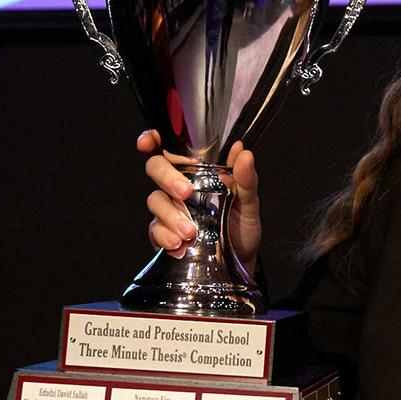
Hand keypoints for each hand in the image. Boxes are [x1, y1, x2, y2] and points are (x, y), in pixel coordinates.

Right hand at [137, 131, 262, 277]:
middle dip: (167, 177)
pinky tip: (179, 246)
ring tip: (190, 232)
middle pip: (155, 168)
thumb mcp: (249, 202)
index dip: (153, 140)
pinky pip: (155, 230)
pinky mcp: (164, 234)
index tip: (150, 141)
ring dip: (170, 214)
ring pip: (155, 200)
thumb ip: (246, 179)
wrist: (241, 259)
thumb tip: (243, 152)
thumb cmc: (241, 226)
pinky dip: (165, 237)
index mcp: (197, 172)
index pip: (169, 149)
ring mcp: (169, 210)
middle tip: (185, 192)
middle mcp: (178, 187)